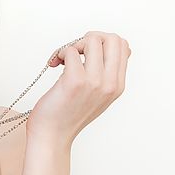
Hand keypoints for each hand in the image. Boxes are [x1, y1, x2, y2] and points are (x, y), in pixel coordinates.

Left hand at [27, 31, 130, 145]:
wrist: (52, 136)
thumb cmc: (68, 114)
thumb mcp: (97, 95)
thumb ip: (107, 73)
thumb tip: (117, 46)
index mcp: (118, 86)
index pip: (122, 45)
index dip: (102, 41)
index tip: (86, 53)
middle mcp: (110, 84)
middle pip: (112, 38)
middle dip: (90, 38)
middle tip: (76, 51)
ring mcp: (94, 83)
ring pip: (92, 40)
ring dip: (73, 44)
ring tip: (64, 59)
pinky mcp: (75, 81)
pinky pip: (71, 51)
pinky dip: (60, 53)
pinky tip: (54, 65)